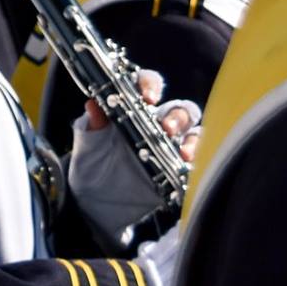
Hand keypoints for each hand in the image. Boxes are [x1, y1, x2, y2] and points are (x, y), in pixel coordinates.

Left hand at [68, 70, 200, 247]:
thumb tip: (93, 104)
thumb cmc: (92, 163)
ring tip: (183, 152)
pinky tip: (190, 167)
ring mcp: (170, 146)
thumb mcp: (87, 143)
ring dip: (192, 139)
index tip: (148, 98)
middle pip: (178, 109)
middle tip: (166, 129)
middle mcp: (156, 123)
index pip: (147, 85)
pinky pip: (197, 160)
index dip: (150, 86)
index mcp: (132, 108)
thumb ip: (92, 125)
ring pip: (194, 132)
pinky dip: (199, 161)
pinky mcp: (178, 168)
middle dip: (176, 116)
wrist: (96, 200)